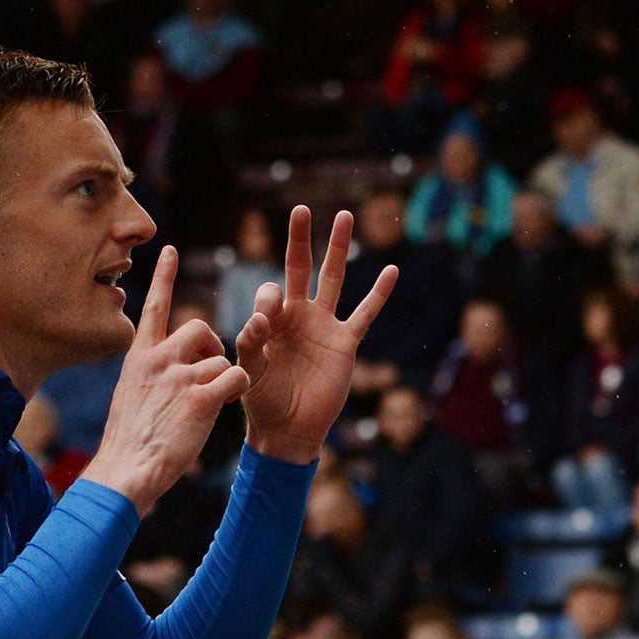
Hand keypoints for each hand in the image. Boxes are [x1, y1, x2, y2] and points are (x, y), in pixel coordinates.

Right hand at [82, 249, 249, 516]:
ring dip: (223, 378)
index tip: (171, 248)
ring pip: (220, 357)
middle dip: (212, 346)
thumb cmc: (129, 440)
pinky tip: (223, 404)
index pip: (154, 305)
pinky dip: (236, 388)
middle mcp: (158, 359)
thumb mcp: (131, 394)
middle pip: (199, 328)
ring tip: (209, 402)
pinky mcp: (200, 398)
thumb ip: (150, 373)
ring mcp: (179, 376)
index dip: (165, 276)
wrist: (127, 468)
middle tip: (209, 371)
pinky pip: (234, 376)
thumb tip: (166, 367)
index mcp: (139, 355)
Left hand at [236, 206, 397, 463]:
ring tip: (344, 215)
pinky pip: (364, 314)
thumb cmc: (261, 400)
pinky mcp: (345, 344)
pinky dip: (378, 293)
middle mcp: (297, 315)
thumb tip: (261, 316)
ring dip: (338, 248)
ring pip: (333, 279)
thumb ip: (251, 342)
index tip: (265, 321)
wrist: (288, 429)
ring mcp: (323, 326)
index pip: (270, 292)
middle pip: (300, 267)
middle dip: (300, 239)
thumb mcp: (248, 369)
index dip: (267, 300)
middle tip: (300, 209)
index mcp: (270, 319)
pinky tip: (390, 270)